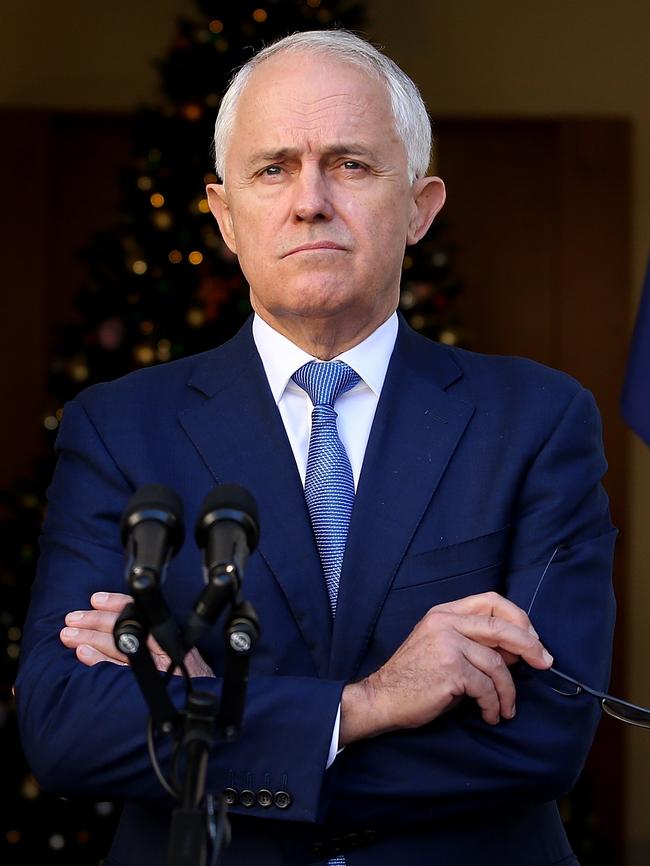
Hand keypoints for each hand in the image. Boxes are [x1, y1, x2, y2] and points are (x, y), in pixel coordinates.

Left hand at [60, 591, 214, 677]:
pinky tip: (84, 654)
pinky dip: (100, 661)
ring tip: (69, 636)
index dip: (117, 604)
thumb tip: (110, 626)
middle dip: (96, 621)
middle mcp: (163, 648)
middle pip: (127, 627)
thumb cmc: (182, 677)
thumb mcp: (170, 651)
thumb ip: (147, 638)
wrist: (198, 705)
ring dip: (91, 638)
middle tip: (72, 619)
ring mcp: (156, 667)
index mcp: (167, 635)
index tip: (95, 600)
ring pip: (120, 646)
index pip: (141, 612)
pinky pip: (120, 670)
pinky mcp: (150, 684)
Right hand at [340, 591, 551, 744]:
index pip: (490, 601)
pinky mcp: (450, 670)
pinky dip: (493, 704)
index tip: (532, 638)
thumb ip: (475, 643)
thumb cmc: (415, 678)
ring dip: (508, 691)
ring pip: (497, 663)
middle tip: (545, 663)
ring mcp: (447, 644)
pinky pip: (486, 687)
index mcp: (444, 613)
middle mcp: (445, 622)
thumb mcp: (443, 649)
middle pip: (501, 627)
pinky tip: (490, 715)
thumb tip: (518, 650)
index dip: (517, 617)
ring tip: (506, 708)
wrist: (382, 698)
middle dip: (530, 645)